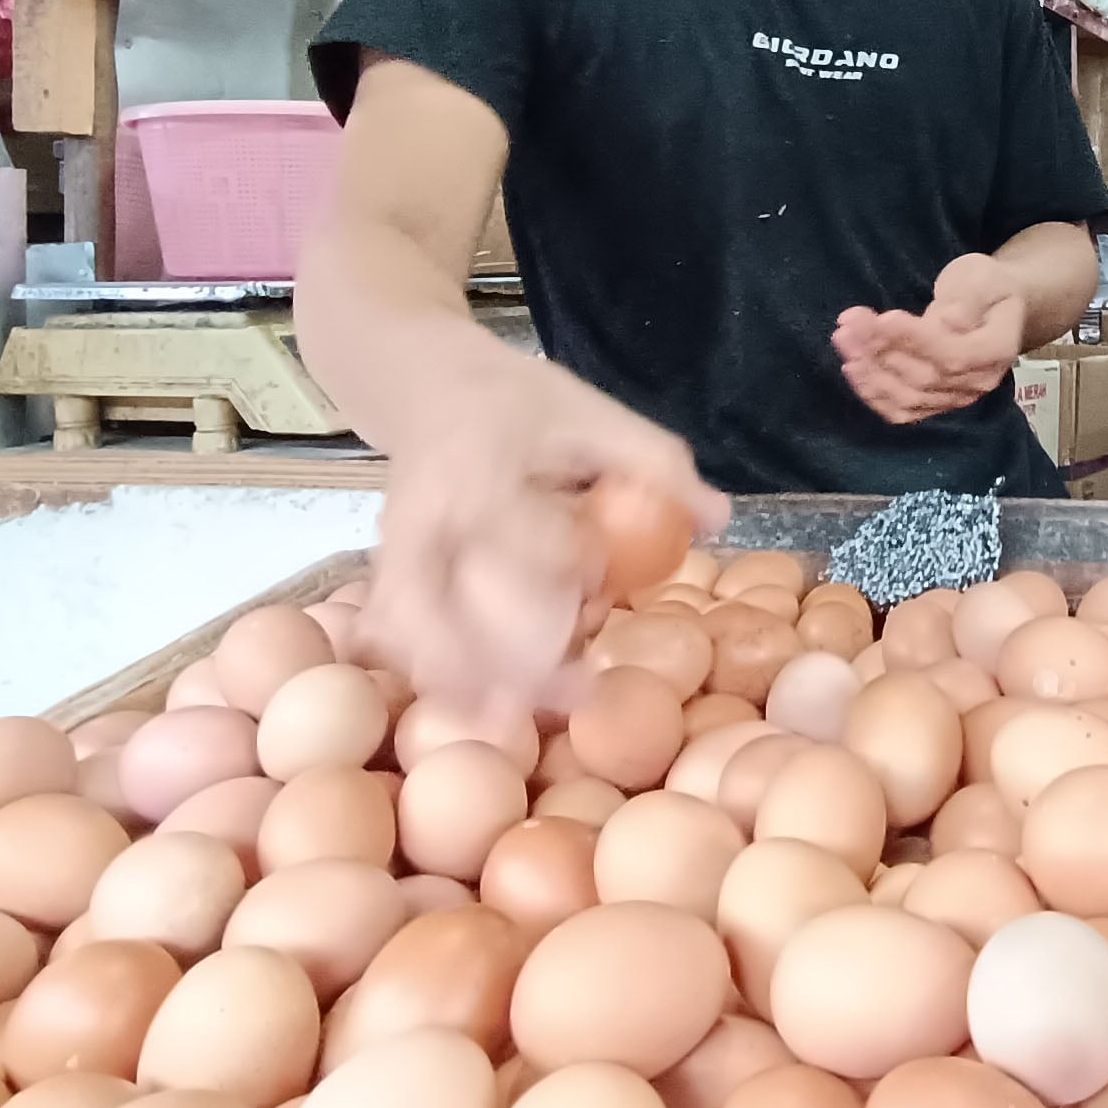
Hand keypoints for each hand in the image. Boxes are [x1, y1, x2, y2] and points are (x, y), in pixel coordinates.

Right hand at [358, 346, 726, 711]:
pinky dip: (440, 673)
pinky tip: (485, 706)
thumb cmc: (518, 401)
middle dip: (495, 661)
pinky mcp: (389, 574)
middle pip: (433, 604)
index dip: (553, 563)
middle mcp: (421, 516)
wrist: (427, 385)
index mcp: (475, 467)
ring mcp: (395, 549)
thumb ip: (653, 461)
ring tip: (519, 722)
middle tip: (567, 697)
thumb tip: (719, 520)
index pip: (507, 528)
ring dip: (462, 681)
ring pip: (409, 632)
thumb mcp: (590, 411)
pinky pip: (402, 636)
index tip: (600, 591)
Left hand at [835, 252, 1026, 425]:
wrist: (993, 308)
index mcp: (997, 350)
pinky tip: (853, 370)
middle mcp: (978, 382)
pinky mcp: (935, 404)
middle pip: (924, 376)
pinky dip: (873, 393)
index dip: (915, 340)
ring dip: (870, 371)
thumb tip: (948, 322)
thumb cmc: (987, 286)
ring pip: (908, 396)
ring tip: (844, 341)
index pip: (953, 354)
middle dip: (880, 350)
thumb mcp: (983, 277)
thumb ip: (970, 299)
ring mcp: (955, 398)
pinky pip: (902, 410)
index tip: (883, 318)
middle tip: (848, 323)